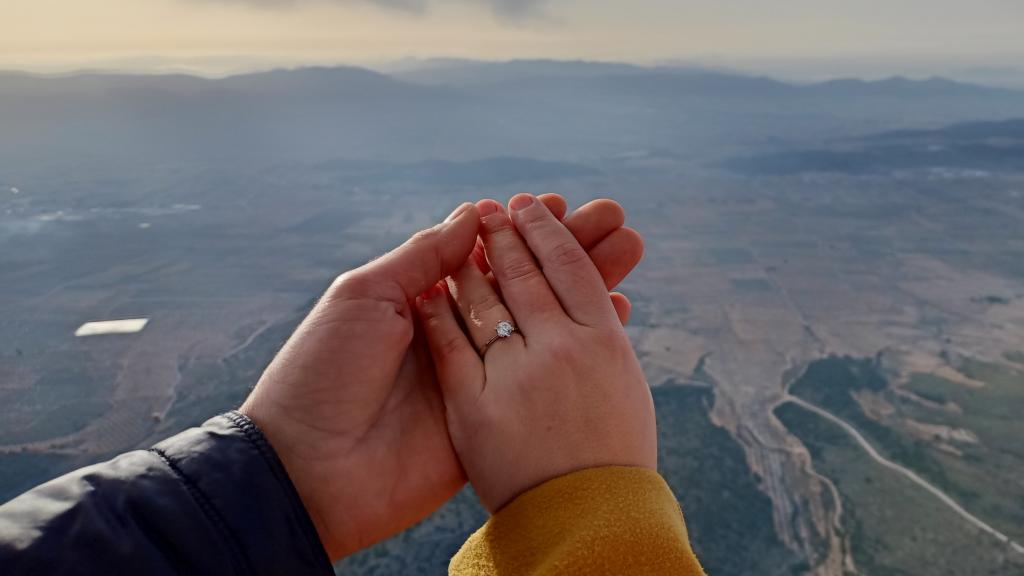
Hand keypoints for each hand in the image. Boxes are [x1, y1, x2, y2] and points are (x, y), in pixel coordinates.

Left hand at [240, 195, 643, 558]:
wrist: (309, 471)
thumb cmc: (323, 373)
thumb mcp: (365, 297)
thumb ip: (423, 257)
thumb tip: (475, 215)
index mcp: (419, 299)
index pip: (487, 253)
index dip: (526, 229)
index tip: (564, 205)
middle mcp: (453, 331)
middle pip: (524, 281)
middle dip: (569, 249)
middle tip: (614, 220)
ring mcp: (477, 373)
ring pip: (542, 321)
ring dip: (587, 286)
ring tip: (628, 252)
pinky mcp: (491, 416)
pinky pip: (541, 375)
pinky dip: (579, 345)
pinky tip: (617, 314)